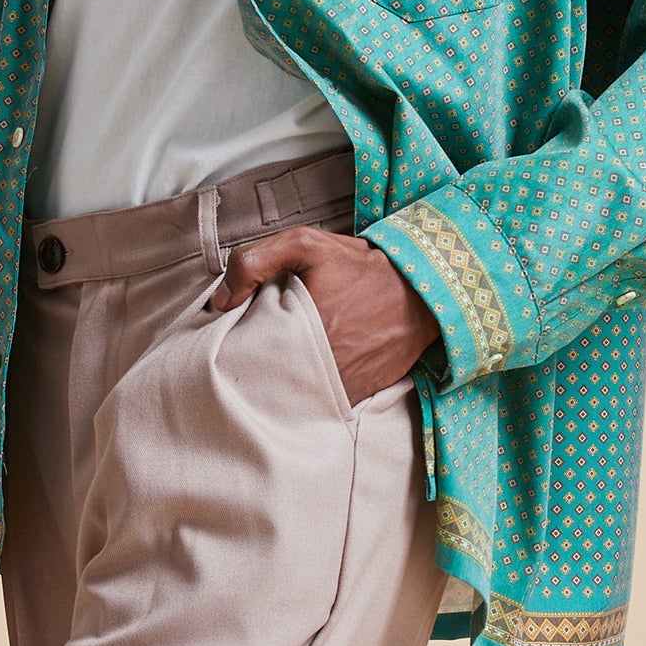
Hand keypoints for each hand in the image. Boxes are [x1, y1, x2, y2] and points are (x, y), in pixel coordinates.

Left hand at [217, 225, 438, 402]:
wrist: (425, 295)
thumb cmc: (364, 269)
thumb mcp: (306, 244)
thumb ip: (254, 261)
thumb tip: (221, 300)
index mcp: (298, 332)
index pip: (247, 350)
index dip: (238, 342)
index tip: (241, 330)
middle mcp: (316, 368)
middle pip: (265, 376)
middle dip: (259, 363)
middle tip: (264, 343)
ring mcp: (337, 387)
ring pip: (291, 392)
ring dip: (284, 379)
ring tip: (288, 355)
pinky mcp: (356, 397)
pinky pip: (320, 400)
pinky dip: (312, 389)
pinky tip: (312, 368)